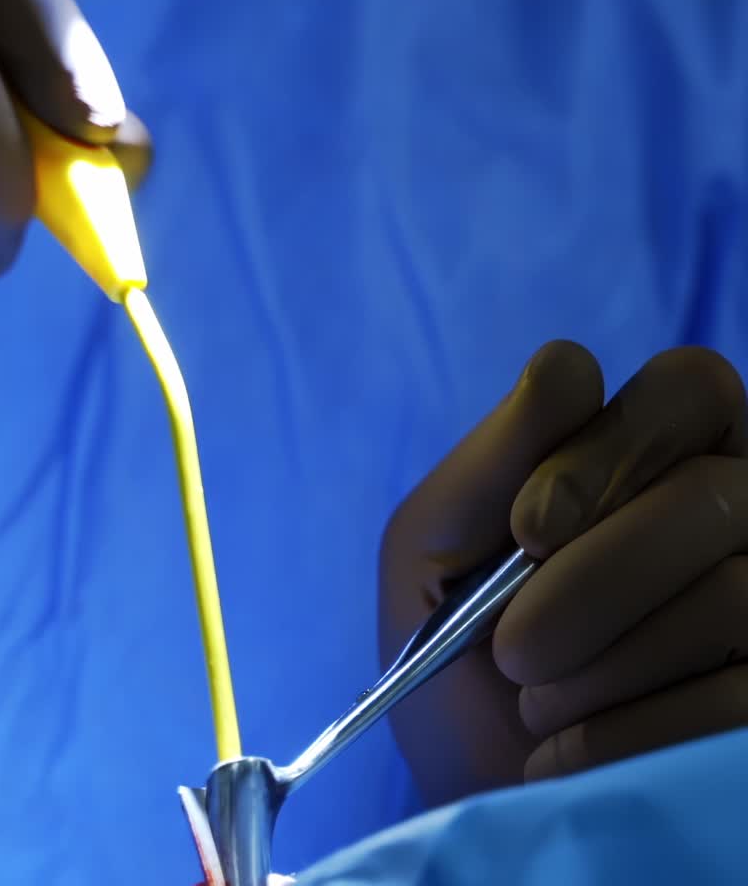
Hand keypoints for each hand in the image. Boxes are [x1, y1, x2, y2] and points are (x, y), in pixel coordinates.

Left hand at [378, 341, 747, 806]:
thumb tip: (570, 367)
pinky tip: (567, 753)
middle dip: (593, 579)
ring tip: (533, 699)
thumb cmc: (450, 647)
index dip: (609, 449)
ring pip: (735, 594)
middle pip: (713, 495)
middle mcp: (736, 515)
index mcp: (656, 456)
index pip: (691, 387)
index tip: (529, 530)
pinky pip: (738, 701)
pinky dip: (630, 732)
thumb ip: (494, 458)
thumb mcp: (436, 544)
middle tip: (509, 647)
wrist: (470, 786)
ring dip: (601, 662)